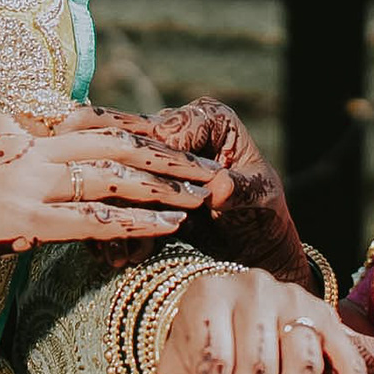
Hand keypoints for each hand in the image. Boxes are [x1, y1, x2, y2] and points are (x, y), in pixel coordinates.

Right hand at [0, 117, 219, 287]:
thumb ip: (9, 175)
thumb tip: (42, 204)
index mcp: (11, 125)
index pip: (90, 121)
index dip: (139, 132)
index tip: (177, 143)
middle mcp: (21, 141)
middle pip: (114, 140)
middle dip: (168, 153)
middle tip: (212, 165)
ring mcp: (19, 178)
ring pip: (111, 175)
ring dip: (165, 185)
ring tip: (207, 193)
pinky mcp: (14, 218)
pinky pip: (90, 219)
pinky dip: (134, 221)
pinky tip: (168, 225)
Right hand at [97, 99, 306, 282]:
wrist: (247, 240)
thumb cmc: (260, 209)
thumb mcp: (260, 197)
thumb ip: (242, 188)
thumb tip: (220, 188)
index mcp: (209, 118)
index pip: (174, 129)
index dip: (168, 165)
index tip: (177, 203)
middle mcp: (175, 126)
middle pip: (136, 148)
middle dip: (133, 194)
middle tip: (134, 235)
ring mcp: (150, 154)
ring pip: (118, 174)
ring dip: (117, 216)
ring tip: (125, 255)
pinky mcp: (136, 182)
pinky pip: (113, 198)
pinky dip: (112, 226)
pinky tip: (118, 254)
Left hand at [154, 267, 373, 373]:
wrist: (229, 308)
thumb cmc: (199, 349)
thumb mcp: (179, 372)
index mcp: (209, 297)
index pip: (214, 362)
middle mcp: (254, 290)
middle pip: (258, 369)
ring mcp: (295, 300)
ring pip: (301, 369)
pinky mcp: (328, 315)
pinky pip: (348, 356)